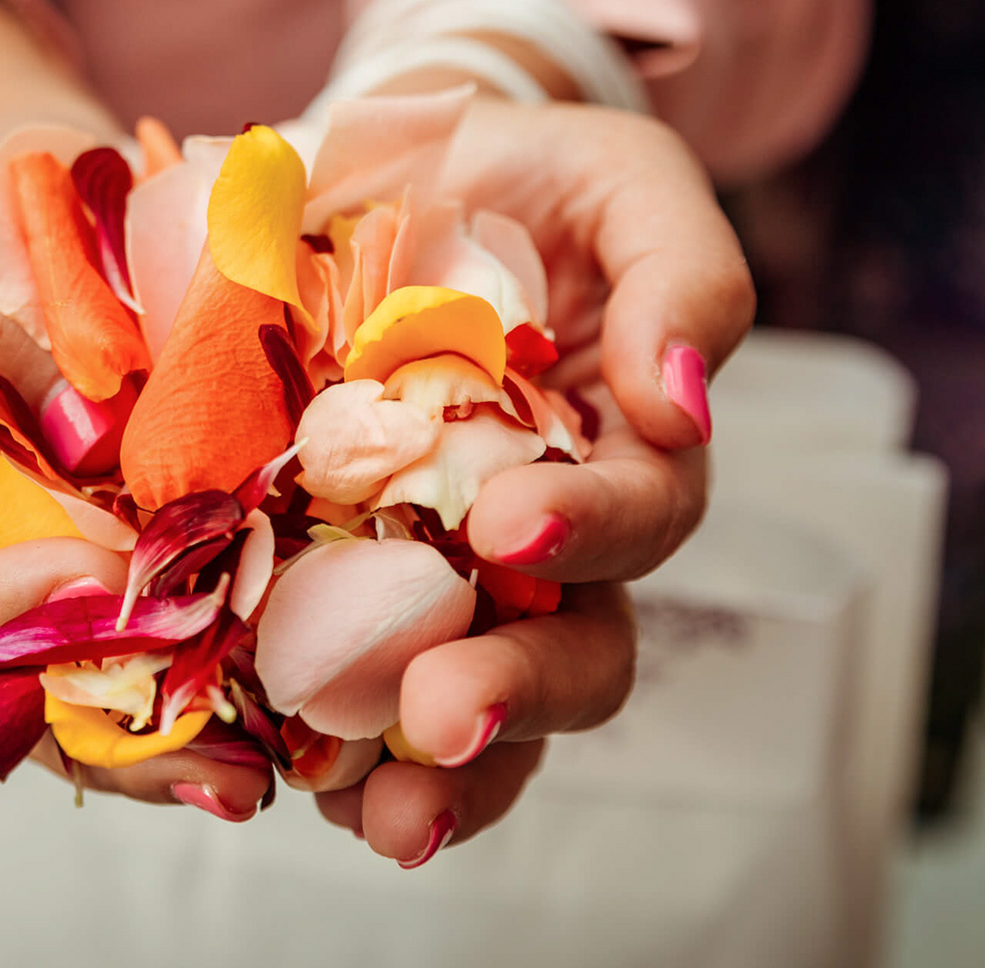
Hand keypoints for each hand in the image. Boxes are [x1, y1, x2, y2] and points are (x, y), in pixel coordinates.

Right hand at [0, 0, 274, 819]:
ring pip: (100, 701)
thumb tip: (132, 433)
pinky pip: (176, 649)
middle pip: (12, 693)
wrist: (43, 193)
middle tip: (222, 768)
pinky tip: (323, 714)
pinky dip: (241, 683)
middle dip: (120, 736)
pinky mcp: (138, 565)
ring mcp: (50, 575)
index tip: (94, 576)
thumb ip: (47, 329)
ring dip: (192, 741)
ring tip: (283, 772)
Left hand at [307, 95, 753, 864]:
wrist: (375, 171)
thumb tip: (686, 395)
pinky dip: (330, 747)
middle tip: (443, 717)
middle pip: (574, 646)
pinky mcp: (331, 575)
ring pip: (474, 701)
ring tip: (379, 813)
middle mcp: (542, 536)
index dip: (590, 531)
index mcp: (620, 450)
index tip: (509, 520)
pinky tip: (298, 780)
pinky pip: (349, 685)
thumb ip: (680, 271)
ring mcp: (439, 569)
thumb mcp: (617, 179)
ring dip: (437, 774)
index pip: (641, 518)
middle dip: (517, 690)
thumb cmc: (516, 172)